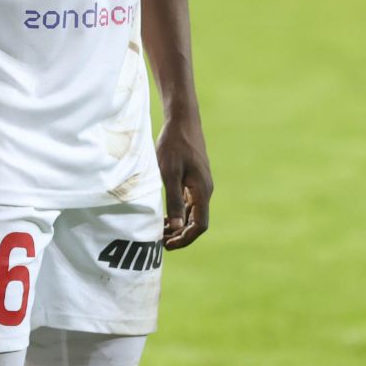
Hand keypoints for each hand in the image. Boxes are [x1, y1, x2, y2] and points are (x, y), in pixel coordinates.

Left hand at [157, 115, 211, 249]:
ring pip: (193, 212)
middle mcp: (205, 190)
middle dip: (180, 234)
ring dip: (179, 223)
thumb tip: (177, 228)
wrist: (182, 120)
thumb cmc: (174, 144)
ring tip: (160, 230)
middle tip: (160, 241)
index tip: (167, 245)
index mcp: (202, 191)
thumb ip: (174, 200)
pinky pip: (190, 201)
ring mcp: (201, 183)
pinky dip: (179, 211)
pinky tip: (165, 212)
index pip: (199, 226)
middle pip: (197, 221)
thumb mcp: (169, 173)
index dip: (185, 239)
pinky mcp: (195, 177)